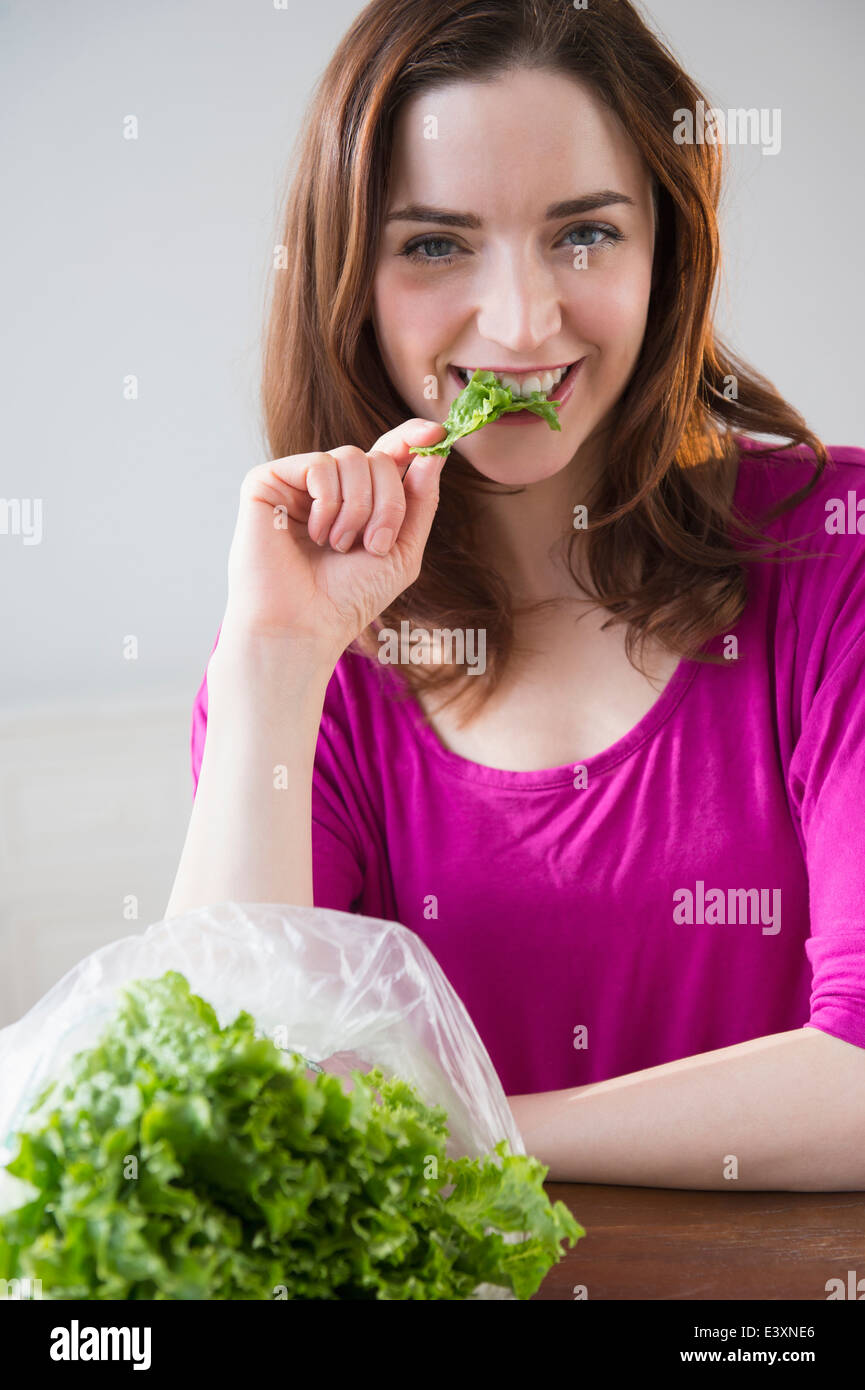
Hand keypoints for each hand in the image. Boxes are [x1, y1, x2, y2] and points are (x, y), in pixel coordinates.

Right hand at [218, 418, 446, 664]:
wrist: (304, 626)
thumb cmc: (348, 599)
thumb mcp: (402, 552)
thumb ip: (420, 501)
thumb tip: (435, 449)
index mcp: (358, 499)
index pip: (387, 454)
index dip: (411, 438)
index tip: (437, 432)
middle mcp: (327, 487)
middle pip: (378, 459)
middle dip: (388, 504)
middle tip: (371, 546)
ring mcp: (296, 482)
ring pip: (351, 457)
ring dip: (358, 510)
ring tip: (338, 546)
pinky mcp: (267, 481)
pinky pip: (319, 465)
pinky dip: (328, 504)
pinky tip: (315, 534)